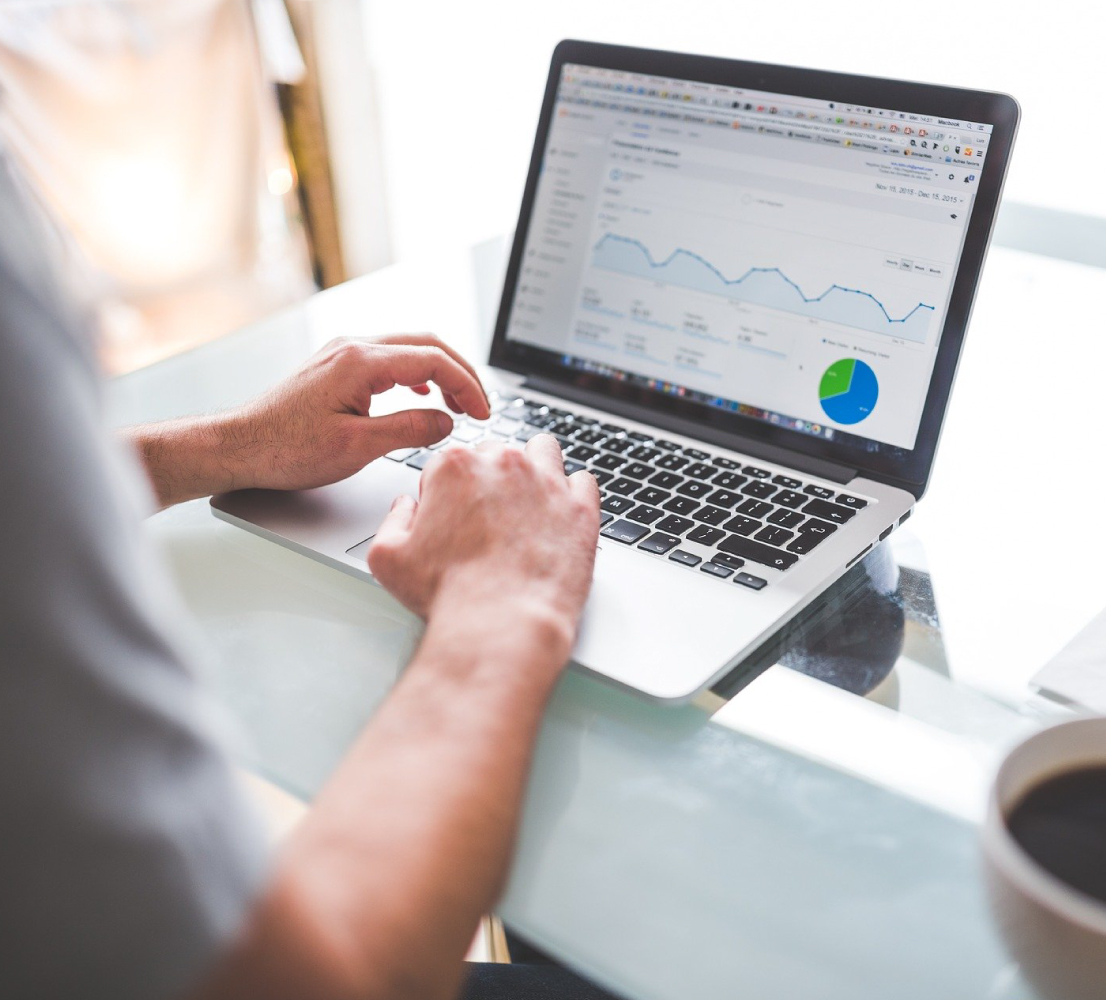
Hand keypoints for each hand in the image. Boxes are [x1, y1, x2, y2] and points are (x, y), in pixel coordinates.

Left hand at [226, 334, 490, 491]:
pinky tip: (422, 393)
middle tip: (481, 405)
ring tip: (458, 403)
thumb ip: (408, 430)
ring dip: (440, 372)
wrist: (240, 446)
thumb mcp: (356, 448)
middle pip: (426, 344)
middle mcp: (352, 347)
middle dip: (461, 374)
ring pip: (409, 348)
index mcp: (360, 362)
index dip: (467, 385)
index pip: (433, 359)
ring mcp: (343, 353)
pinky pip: (389, 358)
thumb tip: (446, 421)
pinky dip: (416, 374)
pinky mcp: (337, 366)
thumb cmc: (286, 449)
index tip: (483, 412)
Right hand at [368, 435, 600, 654]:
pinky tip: (560, 515)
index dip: (446, 492)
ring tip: (526, 504)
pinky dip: (573, 493)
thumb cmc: (449, 595)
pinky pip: (583, 481)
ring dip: (534, 469)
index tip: (450, 518)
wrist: (501, 625)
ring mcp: (547, 483)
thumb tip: (406, 506)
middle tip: (487, 520)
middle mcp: (503, 464)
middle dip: (489, 480)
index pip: (449, 462)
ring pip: (542, 452)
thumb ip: (393, 520)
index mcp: (455, 467)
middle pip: (495, 455)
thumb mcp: (388, 558)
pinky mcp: (581, 508)